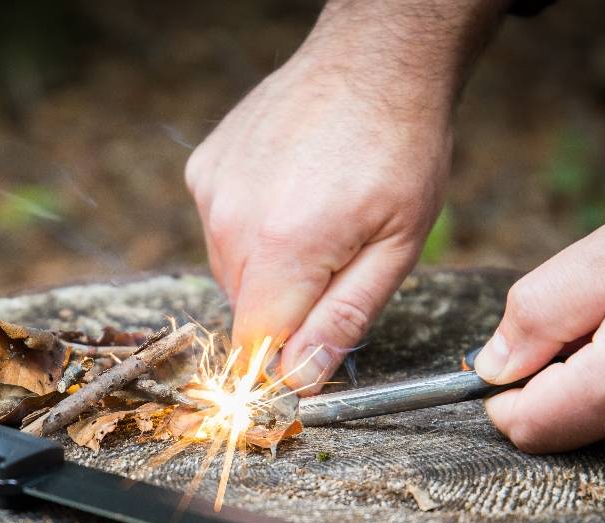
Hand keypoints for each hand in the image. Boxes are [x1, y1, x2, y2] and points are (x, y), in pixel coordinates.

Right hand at [186, 0, 504, 391]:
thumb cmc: (401, 149)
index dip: (282, 363)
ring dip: (268, 267)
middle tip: (335, 261)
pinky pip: (219, 228)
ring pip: (229, 270)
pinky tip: (288, 192)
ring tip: (314, 218)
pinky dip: (250, 226)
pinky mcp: (203, 169)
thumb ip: (344, 319)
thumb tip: (300, 379)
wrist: (373, 61)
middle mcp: (232, 222)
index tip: (311, 350)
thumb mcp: (397, 247)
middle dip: (286, 308)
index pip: (255, 347)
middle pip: (244, 310)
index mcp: (285, 248)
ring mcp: (212, 191)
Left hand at [475, 178, 604, 454]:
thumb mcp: (602, 258)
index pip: (527, 428)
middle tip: (589, 319)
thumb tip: (490, 368)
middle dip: (552, 378)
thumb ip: (533, 318)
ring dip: (590, 377)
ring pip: (594, 422)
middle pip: (559, 427)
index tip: (520, 349)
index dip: (504, 392)